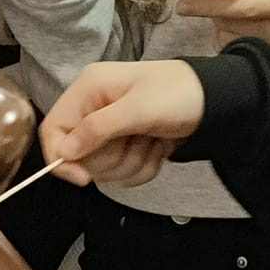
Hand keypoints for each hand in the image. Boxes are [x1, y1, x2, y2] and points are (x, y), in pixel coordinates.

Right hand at [39, 60, 203, 185]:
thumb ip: (98, 128)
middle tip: (138, 140)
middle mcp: (93, 109)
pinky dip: (144, 166)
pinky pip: (123, 173)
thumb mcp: (138, 109)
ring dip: (132, 162)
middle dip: (113, 158)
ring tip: (153, 140)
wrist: (215, 100)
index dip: (62, 157)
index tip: (84, 179)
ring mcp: (110, 129)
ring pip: (103, 169)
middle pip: (79, 156)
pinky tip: (158, 147)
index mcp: (88, 90)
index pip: (53, 129)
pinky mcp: (126, 145)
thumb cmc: (176, 95)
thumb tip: (65, 151)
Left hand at [177, 0, 269, 68]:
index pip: (242, 6)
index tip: (183, 4)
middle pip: (233, 25)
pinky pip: (242, 55)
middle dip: (211, 14)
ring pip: (233, 41)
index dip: (209, 5)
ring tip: (232, 19)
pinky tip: (242, 34)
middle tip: (197, 6)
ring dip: (222, 29)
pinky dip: (233, 43)